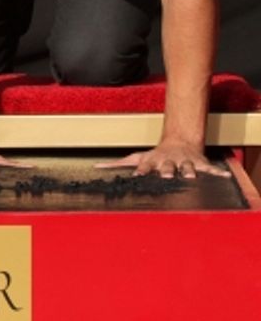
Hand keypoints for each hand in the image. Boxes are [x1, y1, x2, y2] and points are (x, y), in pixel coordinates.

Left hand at [96, 140, 229, 178]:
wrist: (179, 143)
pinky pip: (210, 170)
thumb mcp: (135, 158)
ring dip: (189, 172)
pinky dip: (218, 173)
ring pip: (188, 168)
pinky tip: (225, 176)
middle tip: (165, 176)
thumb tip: (95, 167)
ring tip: (191, 177)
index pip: (145, 168)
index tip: (137, 177)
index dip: (141, 172)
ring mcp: (184, 163)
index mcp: (153, 162)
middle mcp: (168, 162)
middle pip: (167, 167)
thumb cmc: (154, 156)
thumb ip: (116, 164)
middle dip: (166, 171)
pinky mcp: (199, 164)